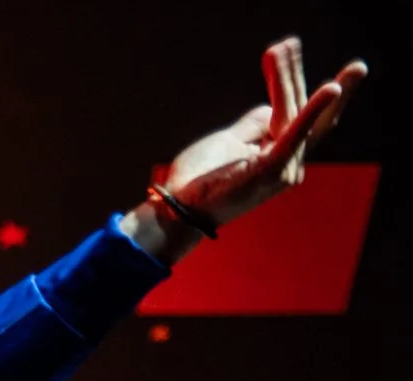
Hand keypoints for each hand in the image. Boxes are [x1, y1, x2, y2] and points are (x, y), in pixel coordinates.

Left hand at [168, 39, 365, 224]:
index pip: (292, 112)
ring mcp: (284, 168)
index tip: (283, 49)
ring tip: (280, 49)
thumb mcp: (227, 142)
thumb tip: (271, 106)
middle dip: (295, 74)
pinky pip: (296, 134)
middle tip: (288, 42)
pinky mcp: (273, 170)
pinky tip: (331, 88)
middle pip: (300, 110)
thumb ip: (252, 125)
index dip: (291, 81)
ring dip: (287, 78)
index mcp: (279, 157)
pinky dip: (314, 110)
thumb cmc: (198, 180)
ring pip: (292, 113)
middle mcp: (289, 164)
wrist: (177, 210)